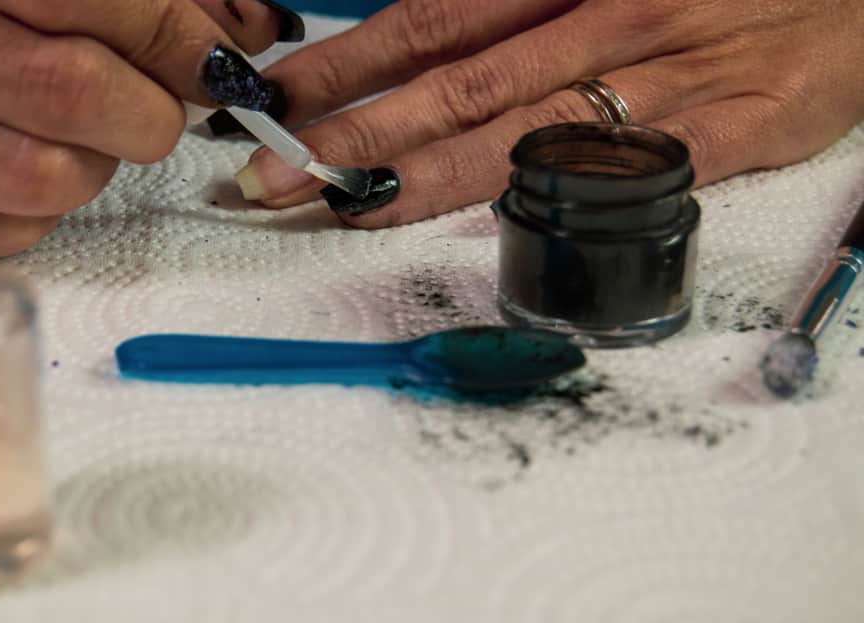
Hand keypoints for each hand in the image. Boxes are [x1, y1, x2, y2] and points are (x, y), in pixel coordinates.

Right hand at [0, 0, 302, 255]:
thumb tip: (248, 26)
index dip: (174, 36)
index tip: (214, 60)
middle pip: (70, 90)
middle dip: (147, 109)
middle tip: (154, 102)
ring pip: (40, 174)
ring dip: (93, 164)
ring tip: (78, 133)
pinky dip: (40, 210)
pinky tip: (22, 162)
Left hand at [235, 0, 863, 227]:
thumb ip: (521, 3)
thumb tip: (433, 34)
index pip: (430, 22)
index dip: (346, 65)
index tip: (276, 103)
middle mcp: (603, 19)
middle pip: (454, 81)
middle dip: (355, 133)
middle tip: (273, 173)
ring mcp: (665, 76)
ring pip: (523, 129)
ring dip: (421, 172)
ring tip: (341, 206)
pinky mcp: (733, 127)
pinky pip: (630, 169)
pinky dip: (552, 192)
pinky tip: (485, 217)